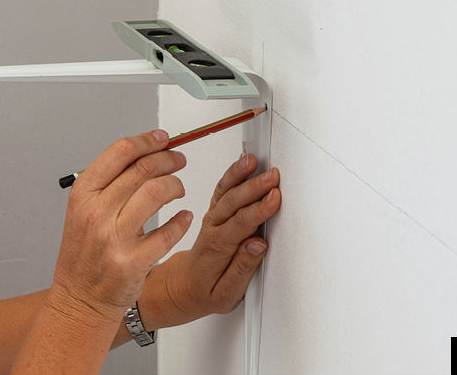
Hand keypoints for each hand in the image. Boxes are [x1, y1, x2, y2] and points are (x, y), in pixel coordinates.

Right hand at [48, 130, 192, 318]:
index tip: (163, 138)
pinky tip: (184, 217)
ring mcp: (114, 239)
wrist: (80, 299)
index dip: (147, 140)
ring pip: (157, 192)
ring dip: (176, 185)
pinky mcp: (133, 262)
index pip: (120, 152)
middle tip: (179, 160)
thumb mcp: (83, 211)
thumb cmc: (85, 255)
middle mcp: (96, 214)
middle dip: (168, 159)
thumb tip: (142, 153)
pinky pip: (168, 232)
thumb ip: (108, 183)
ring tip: (179, 188)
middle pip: (143, 169)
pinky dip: (182, 221)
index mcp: (83, 195)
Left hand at [146, 154, 280, 325]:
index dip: (258, 210)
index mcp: (216, 249)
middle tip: (272, 176)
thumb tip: (258, 244)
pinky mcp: (214, 213)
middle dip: (254, 188)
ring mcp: (212, 219)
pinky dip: (232, 174)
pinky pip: (222, 190)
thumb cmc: (205, 291)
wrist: (182, 286)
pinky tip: (244, 163)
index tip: (274, 198)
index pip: (240, 225)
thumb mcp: (226, 294)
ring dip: (241, 175)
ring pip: (226, 193)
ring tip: (255, 161)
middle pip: (233, 204)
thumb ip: (243, 268)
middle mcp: (212, 230)